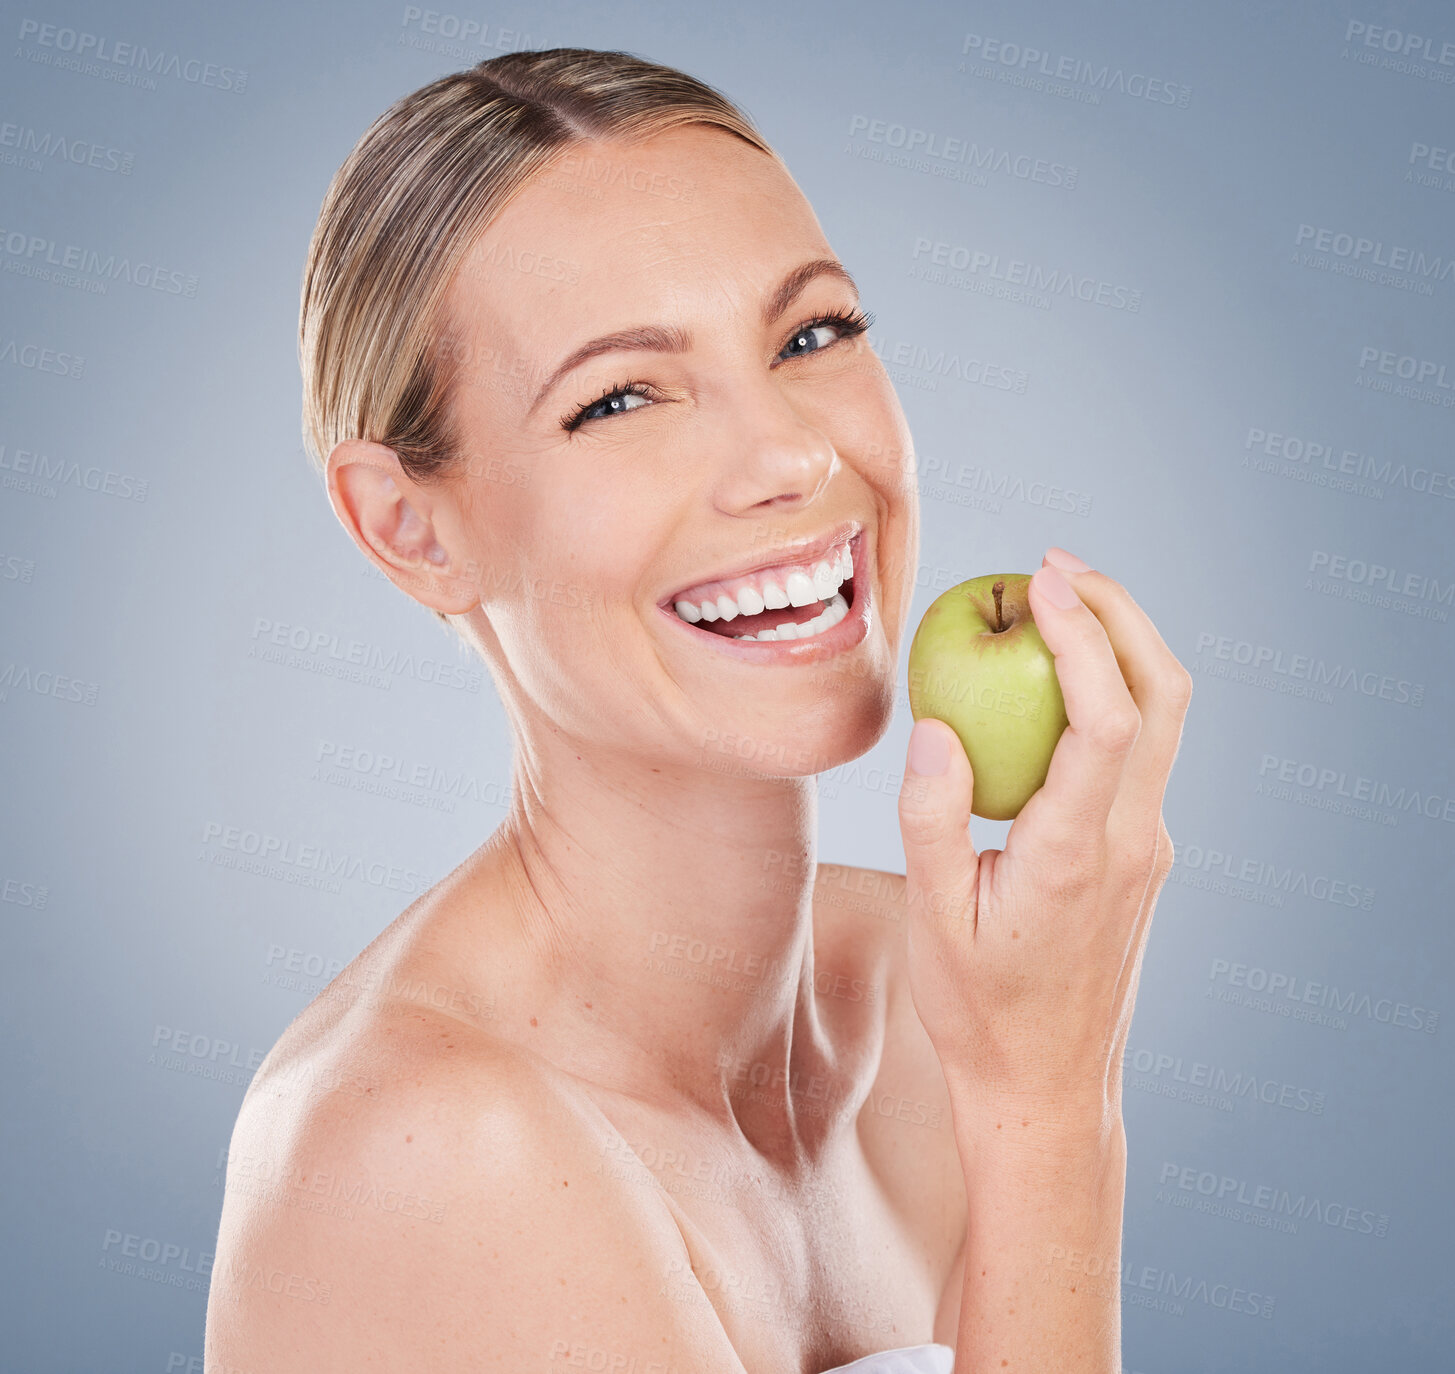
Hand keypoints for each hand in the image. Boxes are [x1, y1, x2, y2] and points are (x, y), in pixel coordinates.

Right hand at [895, 548, 1192, 1128]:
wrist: (1047, 1086)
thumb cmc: (978, 1011)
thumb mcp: (933, 920)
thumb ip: (932, 818)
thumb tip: (937, 726)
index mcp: (1076, 854)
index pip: (1107, 718)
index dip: (1081, 637)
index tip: (1036, 582)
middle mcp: (1131, 841)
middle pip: (1165, 694)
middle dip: (1120, 613)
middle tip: (1054, 566)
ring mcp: (1147, 847)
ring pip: (1165, 718)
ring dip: (1123, 645)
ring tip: (1057, 601)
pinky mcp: (1142, 853)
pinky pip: (1142, 749)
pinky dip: (1112, 689)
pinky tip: (1055, 680)